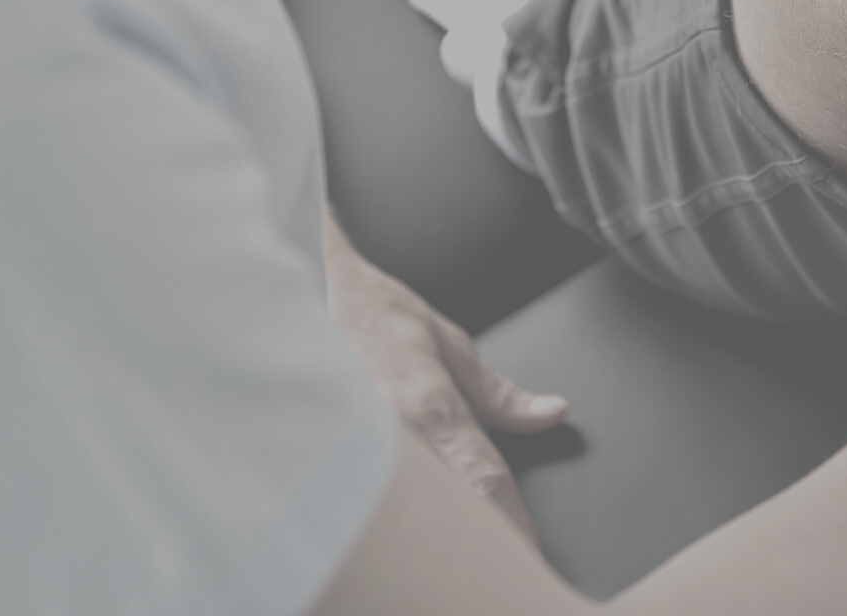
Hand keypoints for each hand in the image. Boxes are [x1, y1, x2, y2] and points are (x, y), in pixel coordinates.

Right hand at [321, 214, 565, 542]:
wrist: (296, 296)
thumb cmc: (370, 315)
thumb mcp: (446, 343)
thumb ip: (497, 392)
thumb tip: (550, 413)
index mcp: (428, 407)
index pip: (484, 478)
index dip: (514, 523)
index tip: (531, 550)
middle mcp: (393, 439)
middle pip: (449, 509)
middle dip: (477, 531)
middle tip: (497, 552)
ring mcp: (359, 453)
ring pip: (411, 512)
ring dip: (436, 525)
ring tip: (451, 539)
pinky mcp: (333, 458)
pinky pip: (371, 501)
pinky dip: (395, 513)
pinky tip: (402, 517)